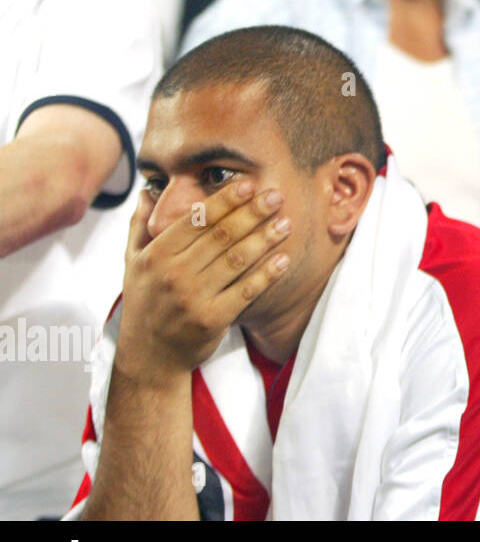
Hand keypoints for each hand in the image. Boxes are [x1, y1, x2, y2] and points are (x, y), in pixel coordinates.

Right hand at [114, 180, 291, 383]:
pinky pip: (246, 290)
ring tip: (285, 223)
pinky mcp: (212, 319)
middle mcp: (173, 274)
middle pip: (221, 235)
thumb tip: (147, 191)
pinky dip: (267, 273)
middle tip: (276, 196)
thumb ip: (140, 226)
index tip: (248, 184)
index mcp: (155, 255)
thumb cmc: (144, 303)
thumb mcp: (131, 264)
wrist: (148, 357)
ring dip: (265, 238)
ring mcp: (193, 298)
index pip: (196, 220)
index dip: (224, 201)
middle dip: (252, 213)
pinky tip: (284, 259)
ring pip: (236, 260)